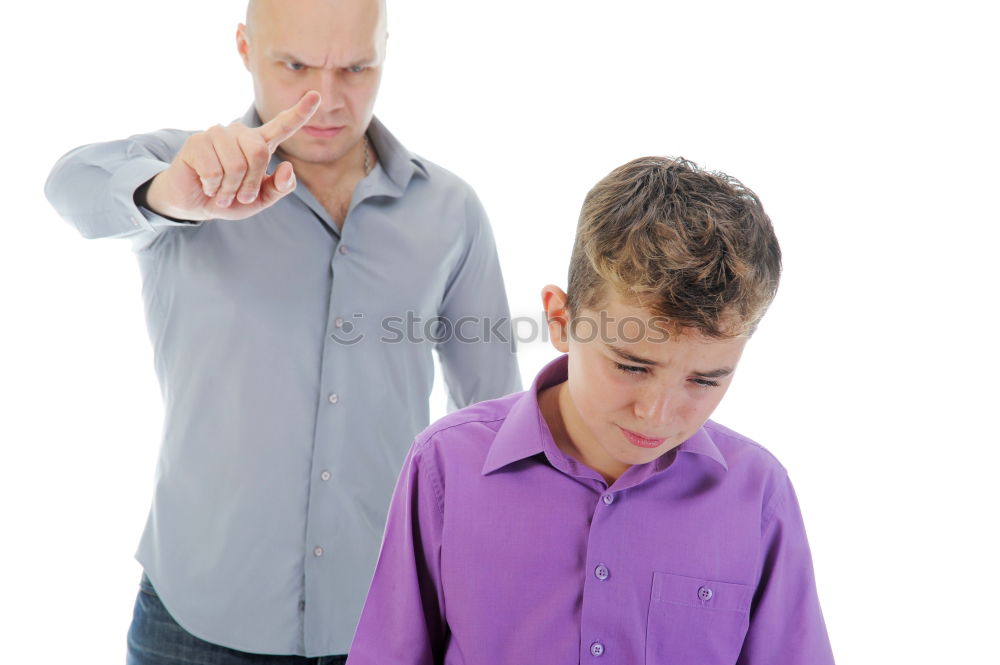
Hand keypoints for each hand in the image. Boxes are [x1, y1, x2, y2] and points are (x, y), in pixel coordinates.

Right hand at [143, 91, 320, 220]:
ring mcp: (217, 134)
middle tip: (239, 196)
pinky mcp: (197, 141)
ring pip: (236, 164)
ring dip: (230, 188)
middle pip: (259, 152)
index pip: (283, 126)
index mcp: (259, 144)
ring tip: (221, 191)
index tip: (316, 96)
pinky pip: (214, 171)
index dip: (300, 113)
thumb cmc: (229, 199)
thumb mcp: (259, 200)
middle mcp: (239, 133)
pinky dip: (213, 187)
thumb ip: (279, 188)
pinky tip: (206, 184)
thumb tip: (288, 168)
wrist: (194, 204)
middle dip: (250, 182)